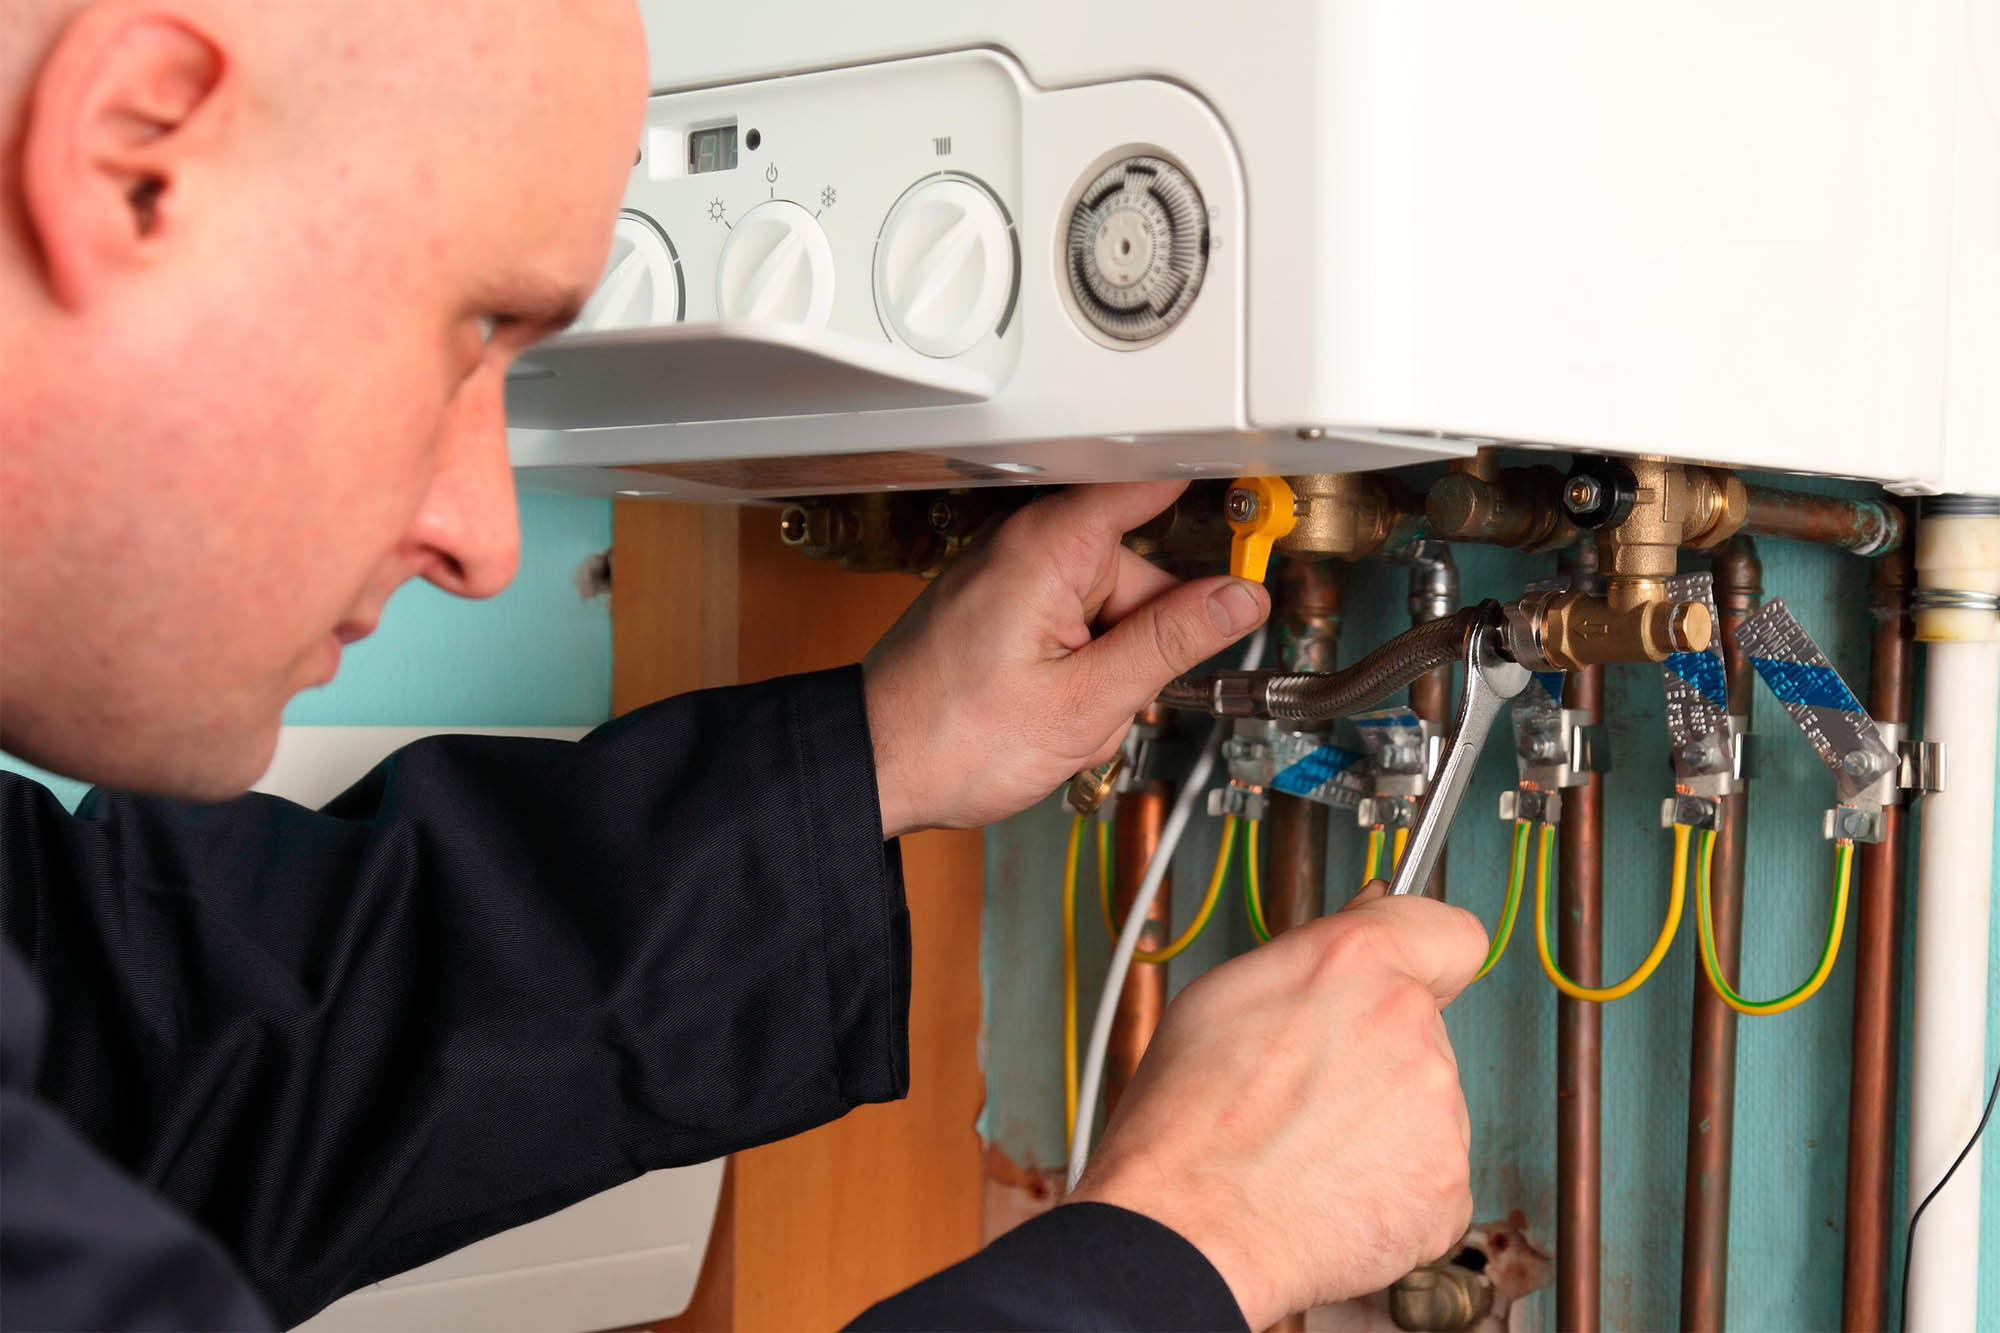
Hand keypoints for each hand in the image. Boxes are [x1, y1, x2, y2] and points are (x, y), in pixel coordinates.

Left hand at [862, 482, 1268, 837]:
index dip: (1210, 491)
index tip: (1259, 504)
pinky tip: (1048, 712)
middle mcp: (1026, 547)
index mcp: (1048, 546)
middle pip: (1137, 571)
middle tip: (1111, 695)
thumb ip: (1171, 642)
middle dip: (1142, 640)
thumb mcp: (1086, 700)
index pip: (1148, 483)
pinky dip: (1076, 673)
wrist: (875, 772)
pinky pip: (1072, 630)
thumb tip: (1239, 600)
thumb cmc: (951, 739)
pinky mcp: (1002, 610)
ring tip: (1065, 714)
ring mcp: (1012, 579)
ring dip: (1107, 670)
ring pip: (1108, 612)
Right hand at [1069, 884, 1486, 1327]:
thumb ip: (1314, 955)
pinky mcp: (1448, 1186)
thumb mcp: (1223, 996)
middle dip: (1374, 1052)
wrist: (1186, 1232)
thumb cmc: (1186, 1120)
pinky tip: (1329, 1193)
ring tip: (1305, 1150)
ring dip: (1381, 1122)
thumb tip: (1362, 923)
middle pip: (1422, 1029)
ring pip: (1423, 1104)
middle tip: (1303, 1091)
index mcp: (1355, 963)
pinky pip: (1429, 1174)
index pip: (1449, 932)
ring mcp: (1440, 1110)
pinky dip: (1391, 1186)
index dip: (1426, 954)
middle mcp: (1410, 1026)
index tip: (1411, 972)